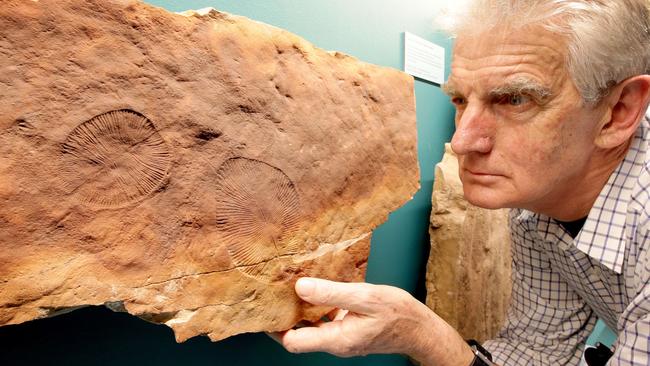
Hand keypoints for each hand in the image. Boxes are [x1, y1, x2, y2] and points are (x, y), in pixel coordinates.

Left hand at [277, 277, 473, 365]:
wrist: (420, 329)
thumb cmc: (398, 314)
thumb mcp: (366, 297)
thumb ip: (332, 293)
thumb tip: (301, 287)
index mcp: (336, 339)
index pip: (292, 341)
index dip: (274, 326)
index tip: (266, 306)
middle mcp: (334, 342)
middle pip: (297, 334)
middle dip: (283, 315)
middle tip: (272, 291)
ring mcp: (340, 337)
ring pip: (310, 326)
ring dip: (299, 309)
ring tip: (289, 286)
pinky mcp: (347, 329)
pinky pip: (324, 320)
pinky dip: (316, 306)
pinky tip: (317, 288)